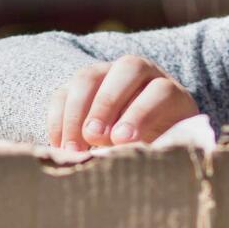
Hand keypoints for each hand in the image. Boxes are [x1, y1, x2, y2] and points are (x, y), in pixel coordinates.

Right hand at [48, 55, 200, 150]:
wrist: (143, 138)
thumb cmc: (158, 148)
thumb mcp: (164, 150)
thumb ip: (155, 150)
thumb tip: (131, 157)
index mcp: (169, 91)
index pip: (160, 91)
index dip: (141, 114)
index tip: (123, 141)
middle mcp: (140, 73)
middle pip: (126, 70)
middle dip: (106, 104)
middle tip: (94, 137)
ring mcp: (107, 73)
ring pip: (88, 77)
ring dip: (76, 112)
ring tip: (73, 149)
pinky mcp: (79, 86)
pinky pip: (63, 92)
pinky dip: (58, 119)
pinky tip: (60, 146)